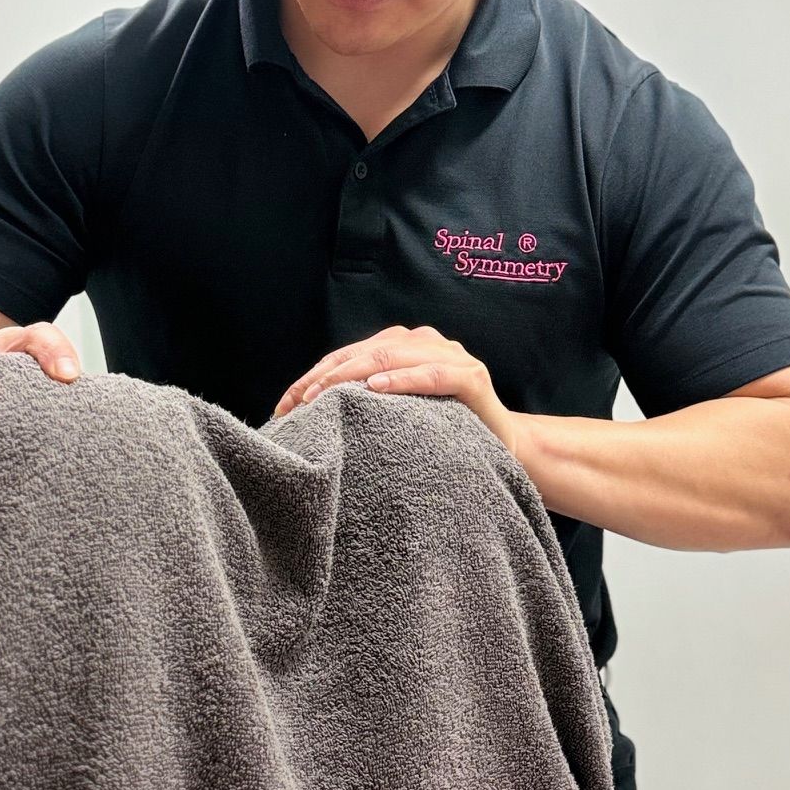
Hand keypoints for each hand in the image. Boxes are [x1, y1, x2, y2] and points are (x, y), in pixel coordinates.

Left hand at [271, 325, 519, 459]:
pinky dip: (402, 380)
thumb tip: (305, 411)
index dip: (314, 376)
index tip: (283, 406)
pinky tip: (375, 389)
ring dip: (353, 374)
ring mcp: (451, 356)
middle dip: (325, 376)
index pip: (349, 354)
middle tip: (297, 401)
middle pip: (365, 352)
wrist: (506, 448)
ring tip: (324, 394)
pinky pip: (432, 374)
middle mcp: (426, 342)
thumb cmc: (444, 431)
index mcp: (404, 345)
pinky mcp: (472, 377)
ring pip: (392, 355)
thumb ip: (366, 400)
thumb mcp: (398, 413)